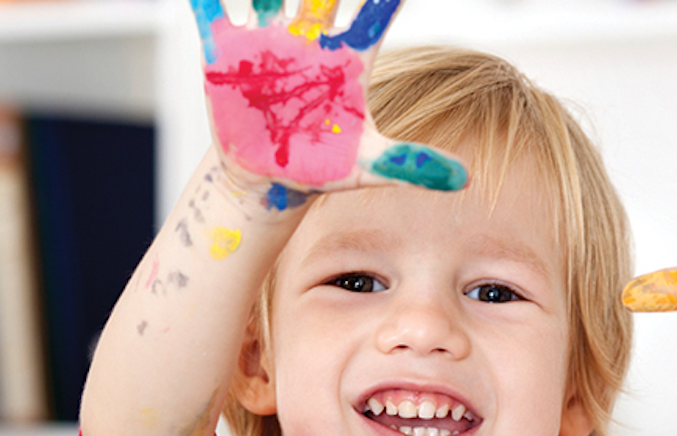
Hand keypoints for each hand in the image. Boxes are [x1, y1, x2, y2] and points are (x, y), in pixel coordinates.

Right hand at [190, 0, 466, 203]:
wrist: (266, 177)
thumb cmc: (320, 166)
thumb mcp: (367, 166)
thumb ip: (411, 164)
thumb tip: (463, 178)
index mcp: (347, 57)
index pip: (375, 12)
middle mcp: (309, 39)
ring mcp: (267, 40)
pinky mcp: (226, 51)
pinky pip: (214, 11)